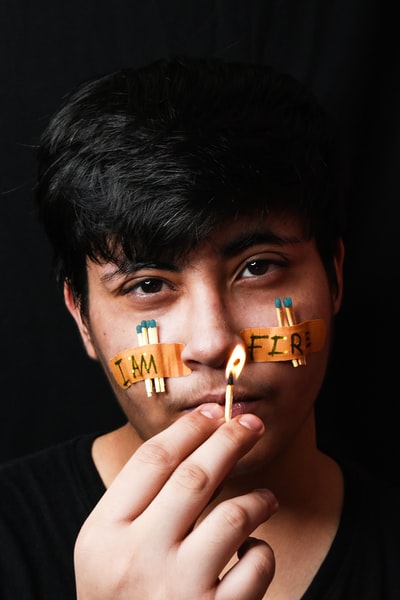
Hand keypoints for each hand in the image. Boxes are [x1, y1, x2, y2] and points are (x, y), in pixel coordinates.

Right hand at [74, 404, 276, 598]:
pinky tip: (253, 553)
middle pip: (194, 477)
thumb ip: (138, 504)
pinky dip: (261, 553)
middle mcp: (137, 558)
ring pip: (232, 517)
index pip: (151, 461)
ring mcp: (176, 590)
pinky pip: (255, 567)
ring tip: (266, 498)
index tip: (211, 412)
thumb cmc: (119, 598)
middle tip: (251, 424)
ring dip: (256, 499)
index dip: (187, 429)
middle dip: (229, 441)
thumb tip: (195, 447)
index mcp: (103, 534)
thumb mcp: (106, 549)